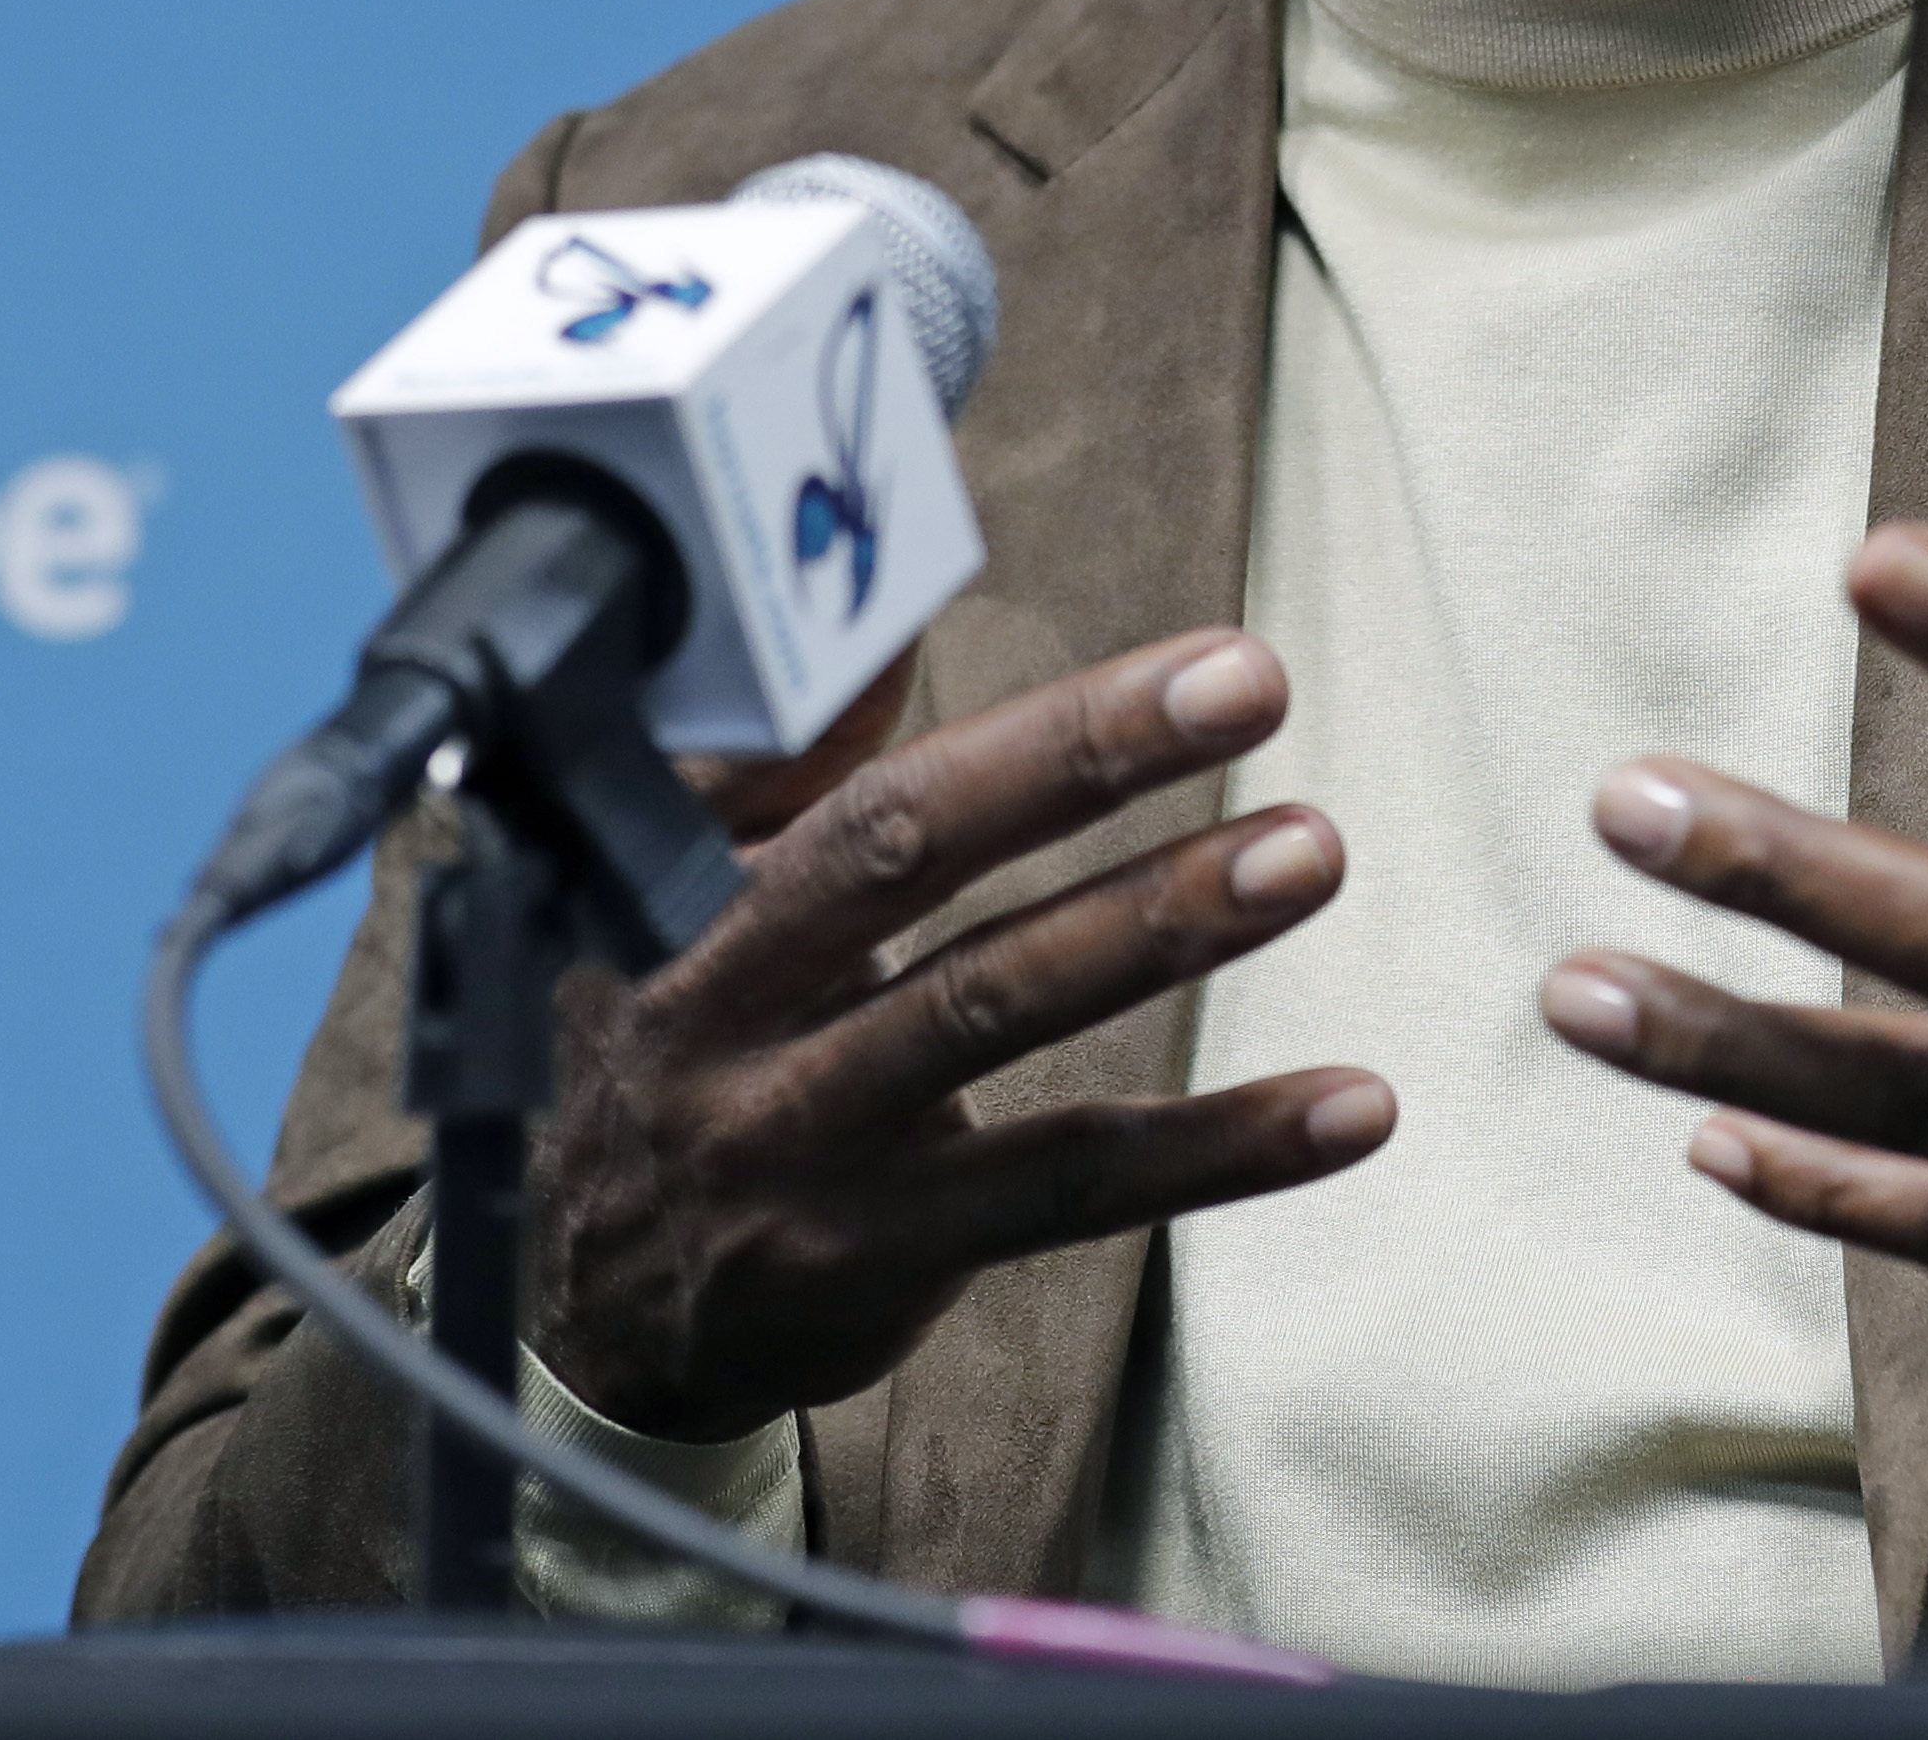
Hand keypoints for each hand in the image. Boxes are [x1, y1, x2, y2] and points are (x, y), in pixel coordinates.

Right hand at [525, 631, 1391, 1442]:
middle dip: (1084, 760)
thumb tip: (885, 610)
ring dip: (1160, 925)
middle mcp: (728, 1008)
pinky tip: (1350, 1106)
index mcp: (690, 896)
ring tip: (1308, 853)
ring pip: (992, 1012)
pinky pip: (1071, 1186)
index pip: (851, 776)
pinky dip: (1221, 1147)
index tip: (1154, 646)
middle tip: (1247, 684)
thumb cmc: (677, 1051)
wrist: (576, 1317)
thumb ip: (784, 761)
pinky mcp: (878, 1256)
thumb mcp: (675, 901)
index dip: (998, 706)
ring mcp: (800, 1142)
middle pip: (908, 861)